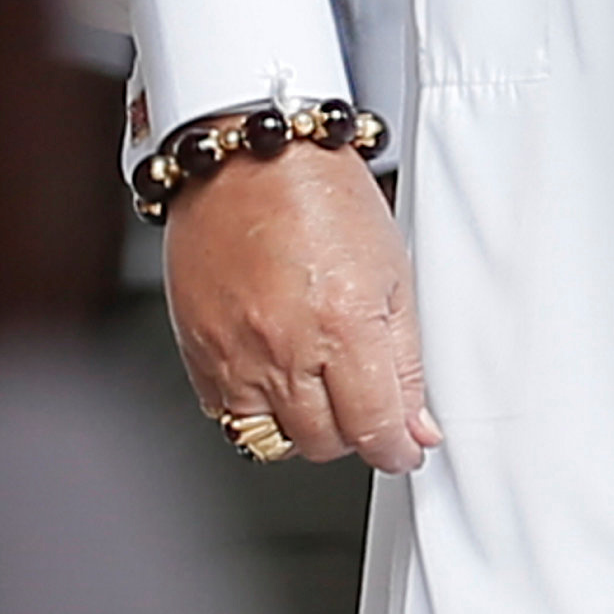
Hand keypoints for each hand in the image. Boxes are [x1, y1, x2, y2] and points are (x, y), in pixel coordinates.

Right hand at [165, 134, 434, 469]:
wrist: (250, 164)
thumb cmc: (322, 200)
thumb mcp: (393, 274)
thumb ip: (406, 360)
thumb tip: (417, 424)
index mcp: (343, 327)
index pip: (373, 426)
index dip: (396, 449)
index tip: (405, 449)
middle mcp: (283, 349)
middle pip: (324, 442)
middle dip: (354, 434)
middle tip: (366, 405)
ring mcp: (232, 355)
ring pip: (272, 439)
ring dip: (305, 428)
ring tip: (321, 387)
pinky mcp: (196, 353)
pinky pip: (226, 414)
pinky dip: (256, 409)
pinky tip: (277, 373)